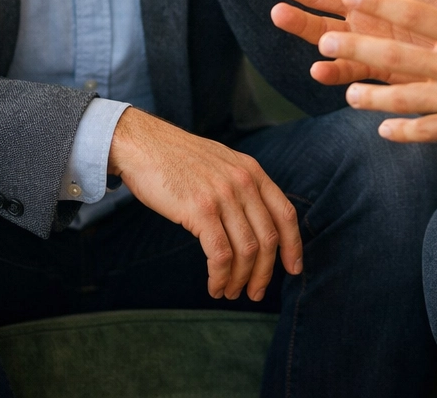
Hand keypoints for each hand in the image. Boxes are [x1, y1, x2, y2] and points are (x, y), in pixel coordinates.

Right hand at [107, 108, 301, 301]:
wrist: (143, 144)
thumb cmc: (177, 159)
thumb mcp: (221, 164)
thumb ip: (241, 187)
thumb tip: (253, 224)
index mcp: (252, 171)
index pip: (285, 213)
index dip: (293, 245)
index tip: (293, 269)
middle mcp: (244, 182)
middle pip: (268, 238)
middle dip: (265, 273)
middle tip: (255, 293)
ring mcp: (223, 196)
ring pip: (246, 250)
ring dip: (241, 279)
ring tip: (231, 293)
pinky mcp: (200, 210)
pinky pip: (220, 254)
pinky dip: (221, 276)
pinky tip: (215, 286)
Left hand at [315, 0, 436, 152]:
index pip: (418, 16)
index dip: (381, 4)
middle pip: (398, 56)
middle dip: (359, 46)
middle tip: (326, 37)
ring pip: (404, 98)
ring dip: (373, 95)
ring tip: (348, 91)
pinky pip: (427, 129)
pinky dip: (404, 129)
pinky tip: (383, 128)